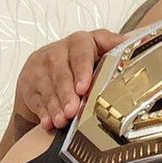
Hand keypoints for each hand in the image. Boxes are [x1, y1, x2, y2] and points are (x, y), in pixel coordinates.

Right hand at [15, 27, 130, 131]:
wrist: (42, 76)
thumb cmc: (76, 66)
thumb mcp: (95, 52)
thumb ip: (111, 47)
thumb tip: (133, 40)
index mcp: (79, 42)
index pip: (81, 50)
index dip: (83, 68)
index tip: (84, 87)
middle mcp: (57, 52)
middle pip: (61, 71)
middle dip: (67, 93)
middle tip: (73, 110)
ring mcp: (40, 67)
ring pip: (47, 86)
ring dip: (55, 105)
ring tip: (62, 120)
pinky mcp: (28, 83)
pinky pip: (35, 98)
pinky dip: (42, 112)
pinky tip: (48, 122)